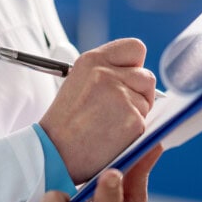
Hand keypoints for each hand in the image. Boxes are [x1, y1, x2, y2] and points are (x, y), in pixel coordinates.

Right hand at [40, 38, 155, 183]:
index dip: (134, 66)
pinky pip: (146, 123)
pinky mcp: (132, 120)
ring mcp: (121, 96)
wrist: (53, 153)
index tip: (126, 80)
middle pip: (147, 77)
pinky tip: (112, 137)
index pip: (135, 48)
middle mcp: (106, 73)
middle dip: (139, 93)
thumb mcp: (78, 82)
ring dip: (136, 113)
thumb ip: (106, 71)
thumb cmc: (64, 123)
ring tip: (109, 125)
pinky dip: (134, 133)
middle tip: (116, 111)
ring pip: (148, 101)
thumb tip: (136, 72)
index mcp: (92, 60)